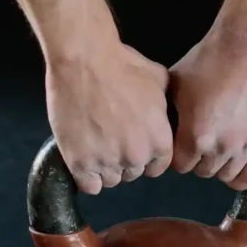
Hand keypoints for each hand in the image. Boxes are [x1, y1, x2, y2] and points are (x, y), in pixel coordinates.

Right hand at [45, 43, 173, 194]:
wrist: (84, 61)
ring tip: (94, 144)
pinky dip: (86, 175)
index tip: (132, 144)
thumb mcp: (159, 81)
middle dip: (124, 159)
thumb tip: (166, 113)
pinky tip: (83, 157)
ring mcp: (107, 163)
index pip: (156, 167)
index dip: (145, 157)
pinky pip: (89, 186)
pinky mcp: (80, 164)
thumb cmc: (122, 65)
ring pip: (110, 180)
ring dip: (104, 167)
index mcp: (159, 142)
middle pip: (132, 173)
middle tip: (110, 137)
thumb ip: (165, 105)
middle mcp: (136, 158)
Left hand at [169, 35, 246, 189]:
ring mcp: (245, 148)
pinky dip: (241, 176)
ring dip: (220, 164)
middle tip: (203, 140)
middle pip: (202, 172)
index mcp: (194, 136)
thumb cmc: (209, 59)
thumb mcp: (176, 84)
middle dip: (199, 158)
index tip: (182, 143)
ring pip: (226, 175)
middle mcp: (220, 148)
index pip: (180, 165)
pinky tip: (236, 163)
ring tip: (220, 146)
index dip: (179, 154)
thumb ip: (170, 113)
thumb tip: (163, 128)